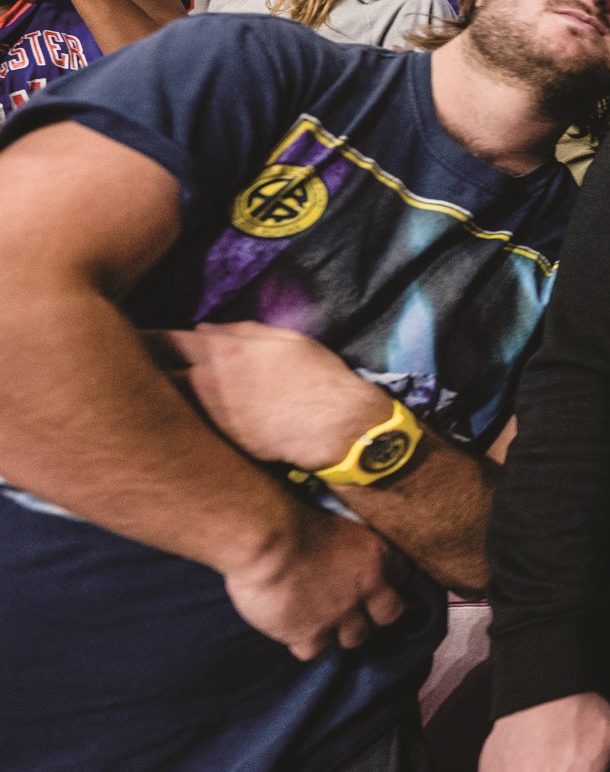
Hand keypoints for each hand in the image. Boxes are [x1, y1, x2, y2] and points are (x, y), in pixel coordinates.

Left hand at [145, 322, 396, 473]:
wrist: (336, 428)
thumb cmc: (320, 380)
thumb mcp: (287, 341)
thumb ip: (244, 332)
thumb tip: (208, 331)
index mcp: (223, 347)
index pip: (165, 339)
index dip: (144, 341)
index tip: (127, 343)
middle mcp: (204, 377)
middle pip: (149, 371)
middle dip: (126, 369)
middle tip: (110, 372)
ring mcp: (204, 412)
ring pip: (158, 401)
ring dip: (140, 400)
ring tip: (124, 404)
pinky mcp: (212, 441)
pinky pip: (175, 429)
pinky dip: (162, 426)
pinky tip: (154, 430)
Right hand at [223, 506, 404, 661]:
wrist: (266, 541)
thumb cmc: (290, 523)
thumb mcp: (336, 525)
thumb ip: (348, 548)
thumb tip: (343, 562)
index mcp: (377, 554)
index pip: (402, 575)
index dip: (386, 582)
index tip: (371, 585)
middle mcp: (368, 587)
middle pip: (388, 614)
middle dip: (372, 614)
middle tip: (347, 608)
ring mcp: (342, 614)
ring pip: (356, 638)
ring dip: (339, 632)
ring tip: (318, 619)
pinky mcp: (312, 634)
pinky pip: (318, 652)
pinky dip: (306, 644)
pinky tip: (294, 630)